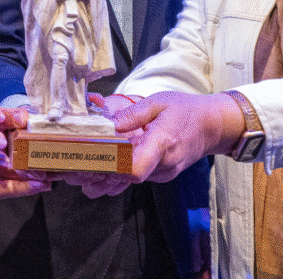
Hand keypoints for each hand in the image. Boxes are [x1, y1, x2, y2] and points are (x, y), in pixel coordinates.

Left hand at [76, 91, 242, 196]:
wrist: (212, 126)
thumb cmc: (186, 111)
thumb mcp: (159, 102)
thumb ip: (133, 114)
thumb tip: (109, 123)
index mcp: (162, 143)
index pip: (135, 169)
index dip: (111, 169)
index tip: (90, 162)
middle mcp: (162, 164)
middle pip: (125, 177)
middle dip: (98, 175)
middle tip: (69, 172)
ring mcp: (162, 173)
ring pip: (128, 181)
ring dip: (103, 179)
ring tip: (75, 177)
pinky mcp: (160, 174)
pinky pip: (135, 178)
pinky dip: (116, 177)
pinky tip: (96, 173)